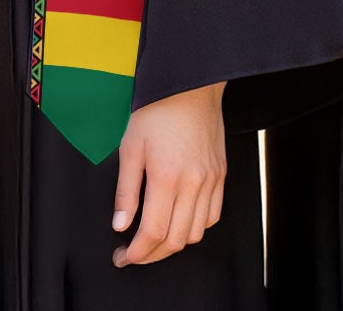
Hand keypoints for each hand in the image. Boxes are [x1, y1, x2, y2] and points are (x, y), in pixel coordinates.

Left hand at [112, 81, 225, 266]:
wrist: (189, 85)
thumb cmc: (157, 110)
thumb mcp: (130, 146)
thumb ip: (126, 190)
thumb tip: (121, 224)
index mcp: (167, 177)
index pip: (154, 232)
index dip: (138, 252)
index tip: (124, 257)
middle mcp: (193, 184)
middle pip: (176, 240)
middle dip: (152, 255)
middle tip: (134, 254)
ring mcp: (211, 181)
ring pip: (196, 233)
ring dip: (174, 244)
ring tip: (154, 239)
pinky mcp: (221, 176)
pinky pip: (213, 216)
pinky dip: (195, 227)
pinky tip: (179, 221)